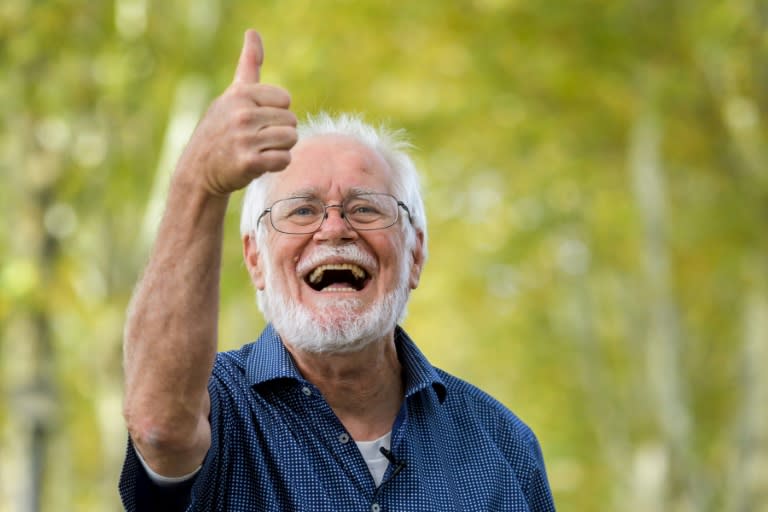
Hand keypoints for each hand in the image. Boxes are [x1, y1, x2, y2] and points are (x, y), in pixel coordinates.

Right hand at [177, 29, 297, 195]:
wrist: (199, 170)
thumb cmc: (221, 129)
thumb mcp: (232, 95)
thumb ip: (249, 66)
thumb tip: (253, 32)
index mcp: (241, 94)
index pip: (285, 99)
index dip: (277, 112)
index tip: (259, 119)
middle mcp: (242, 114)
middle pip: (291, 121)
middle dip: (281, 132)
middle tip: (258, 139)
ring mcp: (245, 139)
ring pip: (291, 140)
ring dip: (280, 149)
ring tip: (260, 150)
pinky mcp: (249, 162)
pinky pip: (284, 159)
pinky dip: (277, 164)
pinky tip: (261, 164)